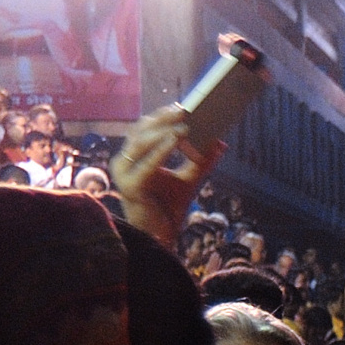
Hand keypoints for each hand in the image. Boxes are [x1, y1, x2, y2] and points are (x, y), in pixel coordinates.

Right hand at [113, 108, 226, 248]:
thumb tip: (220, 141)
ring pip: (140, 142)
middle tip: (184, 110)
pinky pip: (146, 165)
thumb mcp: (189, 178)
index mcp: (134, 156)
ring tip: (183, 125)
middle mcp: (124, 162)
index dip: (162, 115)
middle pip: (141, 130)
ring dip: (163, 131)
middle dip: (163, 118)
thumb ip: (202, 160)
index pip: (145, 127)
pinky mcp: (129, 187)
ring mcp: (123, 174)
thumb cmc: (169, 208)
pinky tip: (176, 140)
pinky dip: (161, 151)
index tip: (182, 107)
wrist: (161, 237)